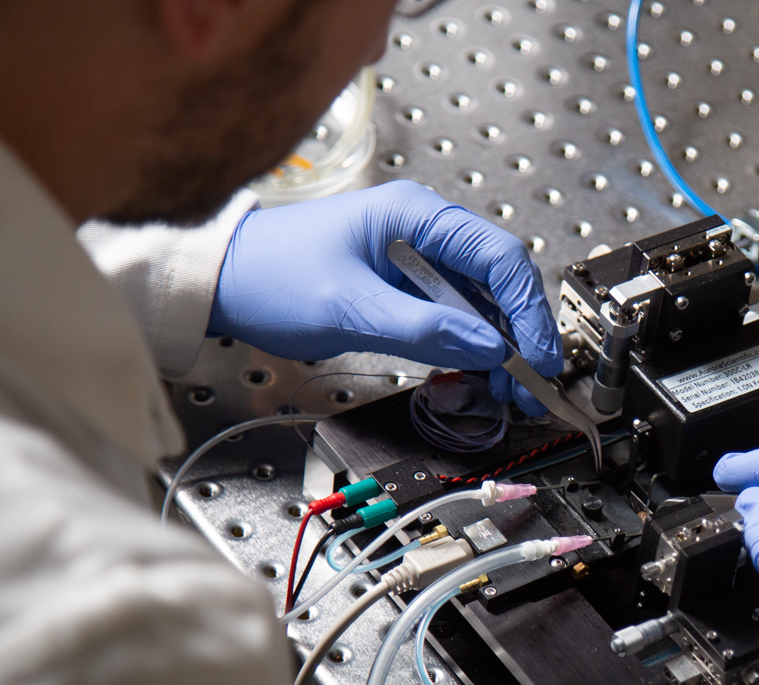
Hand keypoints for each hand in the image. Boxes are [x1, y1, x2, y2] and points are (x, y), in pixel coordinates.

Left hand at [208, 180, 560, 413]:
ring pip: (482, 307)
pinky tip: (480, 380)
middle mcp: (425, 234)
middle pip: (499, 284)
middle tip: (532, 386)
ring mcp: (417, 264)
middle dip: (521, 336)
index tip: (537, 356)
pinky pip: (454, 321)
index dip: (527, 310)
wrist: (221, 281)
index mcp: (416, 216)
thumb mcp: (349, 307)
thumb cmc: (269, 275)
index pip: (500, 257)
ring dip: (500, 350)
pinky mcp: (406, 292)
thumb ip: (423, 328)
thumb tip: (487, 347)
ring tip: (509, 393)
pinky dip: (472, 352)